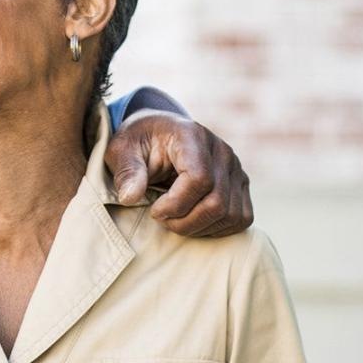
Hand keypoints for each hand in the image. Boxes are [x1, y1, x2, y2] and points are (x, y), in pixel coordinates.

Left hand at [106, 110, 252, 236]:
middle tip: (161, 219)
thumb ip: (127, 171)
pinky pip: (241, 218)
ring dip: (199, 228)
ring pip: (230, 215)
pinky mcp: (241, 185)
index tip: (153, 209)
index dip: (175, 204)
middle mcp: (222, 151)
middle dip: (184, 222)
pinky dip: (217, 229)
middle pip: (216, 203)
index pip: (199, 179)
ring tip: (174, 220)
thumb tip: (130, 197)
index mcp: (192, 136)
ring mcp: (236, 168)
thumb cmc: (139, 142)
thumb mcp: (122, 149)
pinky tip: (193, 222)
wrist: (159, 134)